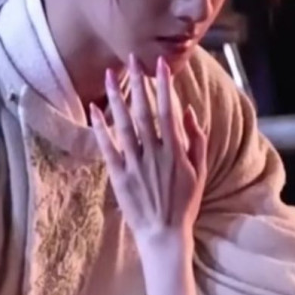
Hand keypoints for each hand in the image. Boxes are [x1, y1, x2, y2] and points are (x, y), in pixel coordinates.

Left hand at [90, 54, 206, 248]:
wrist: (164, 235)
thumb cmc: (184, 203)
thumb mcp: (200, 171)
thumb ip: (196, 139)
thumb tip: (188, 111)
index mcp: (175, 150)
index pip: (168, 109)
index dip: (164, 85)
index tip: (160, 64)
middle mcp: (154, 153)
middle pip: (144, 111)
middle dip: (137, 83)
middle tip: (131, 59)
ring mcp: (135, 164)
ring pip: (124, 124)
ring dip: (116, 98)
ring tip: (109, 75)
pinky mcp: (119, 176)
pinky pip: (108, 148)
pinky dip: (101, 128)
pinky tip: (94, 110)